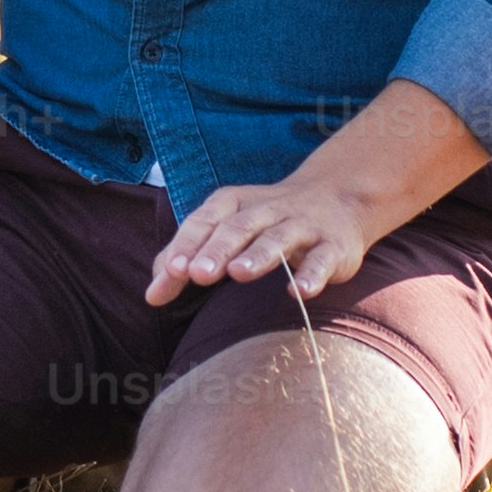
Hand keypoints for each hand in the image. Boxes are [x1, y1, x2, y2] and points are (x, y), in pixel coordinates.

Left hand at [145, 171, 379, 305]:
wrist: (338, 198)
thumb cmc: (265, 222)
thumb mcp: (224, 229)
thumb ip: (186, 258)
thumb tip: (152, 294)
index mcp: (233, 204)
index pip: (205, 222)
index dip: (188, 245)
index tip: (172, 271)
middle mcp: (267, 211)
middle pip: (239, 228)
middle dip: (217, 249)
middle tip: (197, 274)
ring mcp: (302, 227)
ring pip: (278, 239)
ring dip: (259, 255)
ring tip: (239, 274)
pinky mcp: (332, 247)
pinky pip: (321, 260)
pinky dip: (311, 275)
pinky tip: (299, 292)